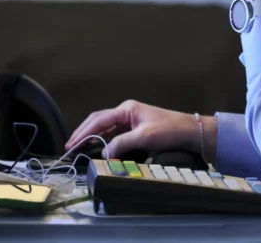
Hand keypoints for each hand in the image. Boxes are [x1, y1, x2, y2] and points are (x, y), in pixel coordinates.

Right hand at [66, 100, 217, 160]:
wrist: (190, 132)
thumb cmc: (169, 130)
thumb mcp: (145, 137)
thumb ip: (122, 143)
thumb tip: (103, 152)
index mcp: (127, 109)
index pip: (99, 120)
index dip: (83, 132)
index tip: (71, 144)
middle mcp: (126, 112)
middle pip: (99, 120)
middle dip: (83, 132)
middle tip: (70, 146)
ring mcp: (131, 119)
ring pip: (106, 126)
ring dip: (92, 136)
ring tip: (79, 147)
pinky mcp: (136, 128)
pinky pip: (115, 132)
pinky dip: (104, 139)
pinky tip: (98, 147)